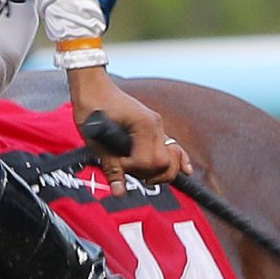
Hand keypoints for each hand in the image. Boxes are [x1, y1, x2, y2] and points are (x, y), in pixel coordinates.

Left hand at [68, 69, 186, 180]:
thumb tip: (119, 192)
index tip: (116, 163)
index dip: (131, 169)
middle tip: (129, 171)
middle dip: (148, 174)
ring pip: (172, 158)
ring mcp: (157, 126)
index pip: (148, 162)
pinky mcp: (155, 128)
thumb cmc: (92, 107)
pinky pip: (173, 146)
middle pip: (165, 163)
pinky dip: (179, 159)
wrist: (93, 87)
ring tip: (144, 175)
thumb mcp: (97, 141)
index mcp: (144, 125)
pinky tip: (187, 170)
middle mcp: (156, 126)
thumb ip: (111, 168)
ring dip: (161, 171)